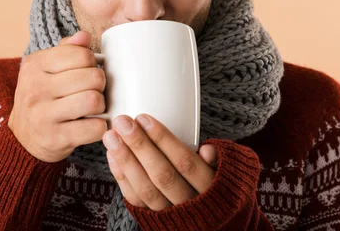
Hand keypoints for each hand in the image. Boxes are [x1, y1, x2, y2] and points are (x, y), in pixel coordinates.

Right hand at [8, 31, 107, 162]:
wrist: (23, 136)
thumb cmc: (42, 96)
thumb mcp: (46, 68)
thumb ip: (67, 49)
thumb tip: (84, 36)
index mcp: (35, 64)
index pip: (82, 54)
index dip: (92, 63)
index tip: (87, 71)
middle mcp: (35, 88)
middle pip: (93, 77)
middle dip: (100, 84)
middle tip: (93, 90)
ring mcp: (43, 115)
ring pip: (94, 100)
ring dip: (101, 105)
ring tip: (93, 107)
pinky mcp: (55, 138)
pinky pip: (95, 128)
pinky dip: (101, 126)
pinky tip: (92, 124)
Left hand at [103, 114, 219, 209]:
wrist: (213, 222)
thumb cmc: (218, 187)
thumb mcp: (228, 173)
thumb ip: (218, 159)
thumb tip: (207, 150)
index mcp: (211, 189)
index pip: (185, 162)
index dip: (163, 140)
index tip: (144, 119)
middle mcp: (190, 205)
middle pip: (162, 175)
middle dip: (139, 146)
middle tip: (123, 122)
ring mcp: (171, 215)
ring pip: (146, 189)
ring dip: (125, 161)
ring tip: (111, 136)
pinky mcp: (155, 220)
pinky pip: (136, 200)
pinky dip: (122, 178)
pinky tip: (113, 156)